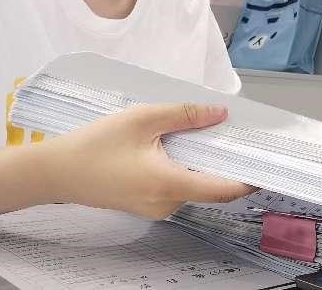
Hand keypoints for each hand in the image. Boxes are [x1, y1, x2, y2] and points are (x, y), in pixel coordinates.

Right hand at [40, 103, 254, 218]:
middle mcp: (167, 203)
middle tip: (234, 133)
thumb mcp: (142, 119)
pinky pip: (175, 187)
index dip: (247, 180)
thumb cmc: (95, 145)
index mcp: (170, 184)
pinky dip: (183, 168)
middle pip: (209, 186)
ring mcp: (155, 208)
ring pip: (191, 185)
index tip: (265, 166)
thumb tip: (219, 113)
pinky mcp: (145, 203)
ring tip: (203, 131)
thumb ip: (184, 115)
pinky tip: (177, 145)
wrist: (56, 172)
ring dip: (200, 162)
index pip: (222, 189)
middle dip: (223, 161)